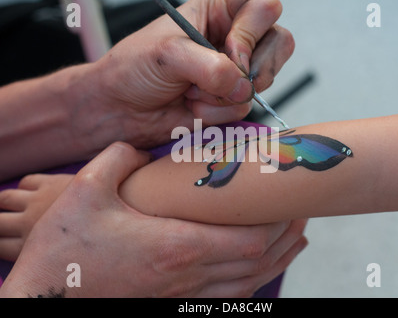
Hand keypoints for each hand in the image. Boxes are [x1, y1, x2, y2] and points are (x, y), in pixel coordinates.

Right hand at [0, 142, 306, 297]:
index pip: (250, 239)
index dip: (278, 222)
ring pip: (249, 285)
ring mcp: (182, 295)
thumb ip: (121, 159)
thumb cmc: (65, 249)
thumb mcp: (86, 189)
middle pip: (259, 262)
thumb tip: (144, 150)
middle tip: (299, 212)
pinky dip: (252, 282)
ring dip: (278, 262)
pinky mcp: (172, 304)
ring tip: (294, 239)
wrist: (43, 298)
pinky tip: (258, 270)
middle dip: (287, 237)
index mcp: (176, 245)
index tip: (290, 201)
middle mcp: (188, 276)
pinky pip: (228, 299)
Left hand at [90, 0, 294, 147]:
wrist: (120, 110)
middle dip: (251, 66)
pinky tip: (192, 107)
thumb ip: (211, 67)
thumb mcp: (168, 54)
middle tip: (219, 75)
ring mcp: (233, 73)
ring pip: (262, 81)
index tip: (230, 48)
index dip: (253, 29)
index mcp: (217, 12)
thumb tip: (243, 87)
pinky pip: (244, 108)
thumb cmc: (134, 69)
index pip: (263, 5)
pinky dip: (216, 113)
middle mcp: (232, 40)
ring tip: (190, 92)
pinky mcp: (229, 101)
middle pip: (278, 42)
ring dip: (223, 95)